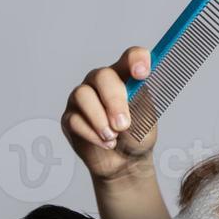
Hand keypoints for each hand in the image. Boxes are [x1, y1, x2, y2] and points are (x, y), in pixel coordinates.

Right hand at [62, 46, 160, 182]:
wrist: (126, 162)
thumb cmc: (138, 135)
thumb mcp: (148, 119)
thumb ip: (142, 102)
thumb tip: (137, 90)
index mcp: (125, 75)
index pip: (131, 57)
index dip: (136, 60)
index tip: (142, 74)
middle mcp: (102, 81)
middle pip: (103, 76)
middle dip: (114, 101)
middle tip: (123, 124)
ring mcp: (83, 97)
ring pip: (83, 95)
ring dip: (100, 119)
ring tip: (113, 137)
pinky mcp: (70, 116)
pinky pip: (75, 119)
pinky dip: (92, 134)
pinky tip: (106, 143)